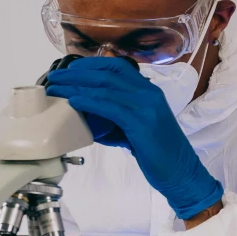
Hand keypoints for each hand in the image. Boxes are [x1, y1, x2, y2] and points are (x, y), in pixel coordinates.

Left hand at [45, 57, 223, 218]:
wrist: (181, 171)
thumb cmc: (159, 152)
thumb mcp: (138, 127)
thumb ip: (117, 116)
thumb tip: (89, 115)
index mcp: (149, 91)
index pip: (118, 66)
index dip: (92, 64)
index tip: (71, 68)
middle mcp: (149, 93)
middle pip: (108, 73)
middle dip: (77, 73)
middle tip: (55, 77)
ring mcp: (147, 107)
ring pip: (105, 87)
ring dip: (76, 86)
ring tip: (56, 89)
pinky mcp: (142, 123)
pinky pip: (110, 107)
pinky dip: (89, 101)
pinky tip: (74, 101)